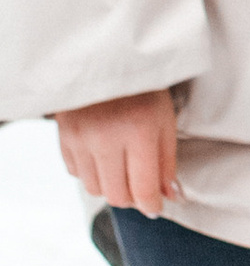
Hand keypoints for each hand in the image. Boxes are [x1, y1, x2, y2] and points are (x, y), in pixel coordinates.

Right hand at [55, 87, 180, 216]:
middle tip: (140, 186)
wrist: (106, 58)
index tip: (156, 207)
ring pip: (94, 189)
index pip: (142, 189)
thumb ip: (167, 162)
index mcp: (138, 131)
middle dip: (132, 198)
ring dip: (111, 186)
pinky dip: (91, 172)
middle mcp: (106, 138)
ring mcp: (81, 138)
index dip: (151, 205)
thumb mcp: (165, 119)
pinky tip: (102, 155)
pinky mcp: (63, 137)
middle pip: (116, 195)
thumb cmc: (143, 88)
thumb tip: (169, 196)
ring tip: (122, 167)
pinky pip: (76, 173)